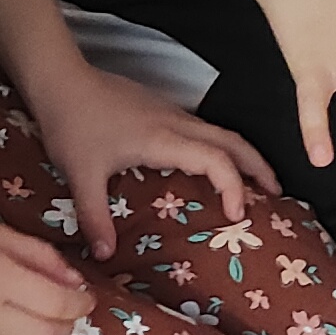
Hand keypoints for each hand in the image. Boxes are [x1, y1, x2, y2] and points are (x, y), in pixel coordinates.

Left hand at [28, 61, 276, 256]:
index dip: (234, 186)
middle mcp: (176, 123)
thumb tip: (104, 255)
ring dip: (243, 155)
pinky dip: (221, 148)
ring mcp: (171, 113)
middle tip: (276, 194)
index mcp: (163, 138)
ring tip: (254, 182)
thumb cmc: (72, 123)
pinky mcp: (161, 109)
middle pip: (233, 140)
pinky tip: (213, 164)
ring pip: (221, 132)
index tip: (238, 213)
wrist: (60, 79)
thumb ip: (94, 216)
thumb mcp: (80, 174)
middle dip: (258, 167)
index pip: (216, 160)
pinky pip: (204, 129)